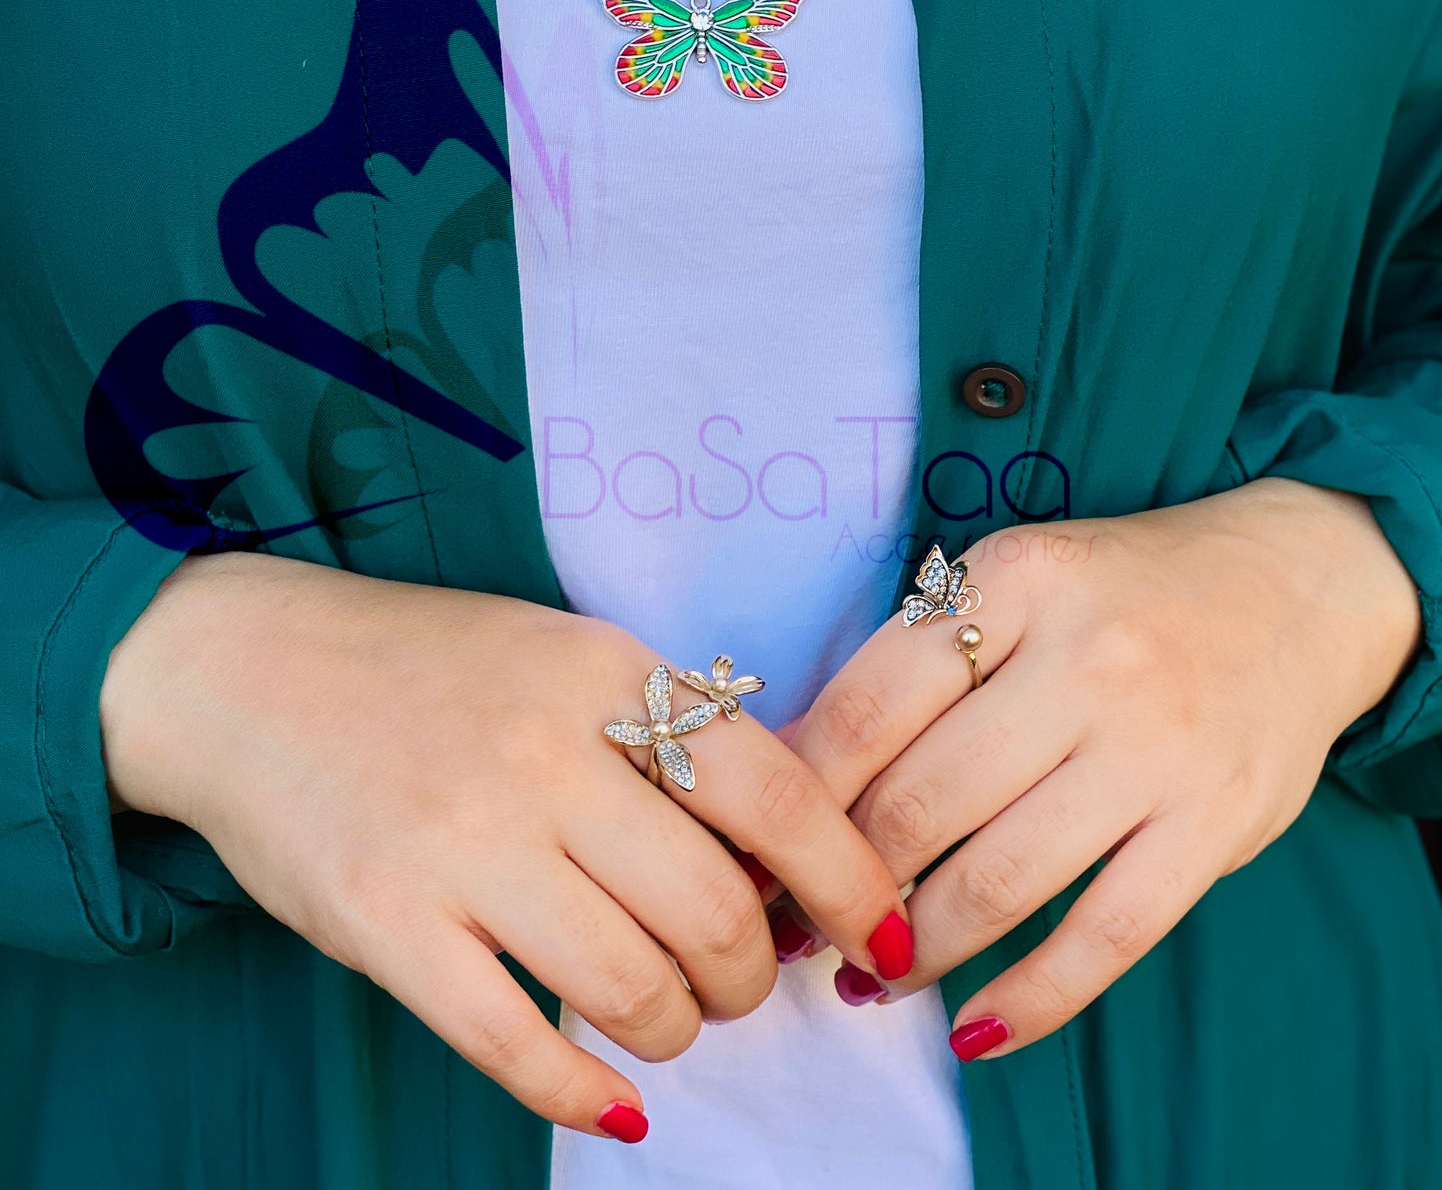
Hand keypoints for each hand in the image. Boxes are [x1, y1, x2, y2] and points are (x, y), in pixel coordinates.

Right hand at [100, 553, 907, 1139]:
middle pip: (715, 912)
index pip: (777, 795)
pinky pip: (513, 1044)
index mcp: (605, 673)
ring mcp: (460, 841)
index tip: (884, 940)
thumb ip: (668, 735)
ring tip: (667, 1017)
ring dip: (678, 1031)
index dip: (854, 884)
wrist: (248, 668)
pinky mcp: (384, 922)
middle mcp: (543, 754)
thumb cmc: (431, 668)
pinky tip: (612, 1096)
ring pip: (632, 988)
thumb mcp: (565, 654)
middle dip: (752, 976)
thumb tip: (785, 861)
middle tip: (737, 979)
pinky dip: (581, 1091)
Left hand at [787, 479, 1419, 1056]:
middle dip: (841, 884)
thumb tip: (794, 768)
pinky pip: (1105, 938)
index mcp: (1017, 579)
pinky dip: (1029, 998)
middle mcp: (1087, 660)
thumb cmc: (1119, 592)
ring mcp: (1157, 748)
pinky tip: (973, 1024)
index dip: (798, 795)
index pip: (871, 705)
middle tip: (800, 926)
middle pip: (921, 802)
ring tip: (867, 977)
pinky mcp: (1213, 826)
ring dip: (914, 950)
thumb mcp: (1016, 576)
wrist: (1294, 586)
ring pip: (999, 880)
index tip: (760, 846)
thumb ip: (920, 656)